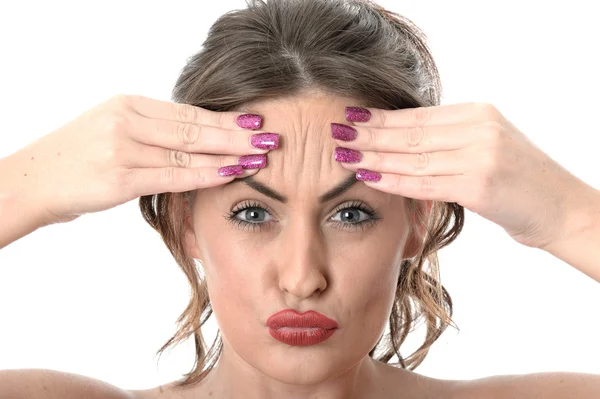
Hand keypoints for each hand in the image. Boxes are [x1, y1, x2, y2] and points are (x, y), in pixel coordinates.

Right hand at [2, 94, 277, 224]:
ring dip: (228, 154)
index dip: (225, 118)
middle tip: (272, 137)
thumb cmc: (74, 160)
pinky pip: (172, 174)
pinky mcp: (118, 176)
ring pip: (188, 150)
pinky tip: (230, 174)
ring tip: (260, 156)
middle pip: (195, 127)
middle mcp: (128, 120)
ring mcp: (122, 147)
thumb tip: (193, 139)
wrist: (29, 181)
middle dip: (237, 134)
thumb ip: (150, 132)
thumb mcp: (111, 131)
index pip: (188, 112)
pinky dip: (204, 174)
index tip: (255, 121)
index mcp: (129, 106)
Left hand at [332, 103, 595, 249]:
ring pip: (413, 156)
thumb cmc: (521, 182)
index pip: (418, 116)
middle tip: (336, 133)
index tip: (352, 118)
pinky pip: (425, 182)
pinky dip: (394, 180)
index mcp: (478, 114)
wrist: (562, 209)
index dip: (382, 118)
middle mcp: (478, 129)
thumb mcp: (488, 147)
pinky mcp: (480, 185)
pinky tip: (369, 177)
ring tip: (343, 155)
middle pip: (411, 132)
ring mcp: (480, 155)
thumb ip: (452, 140)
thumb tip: (404, 141)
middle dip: (369, 134)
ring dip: (374, 156)